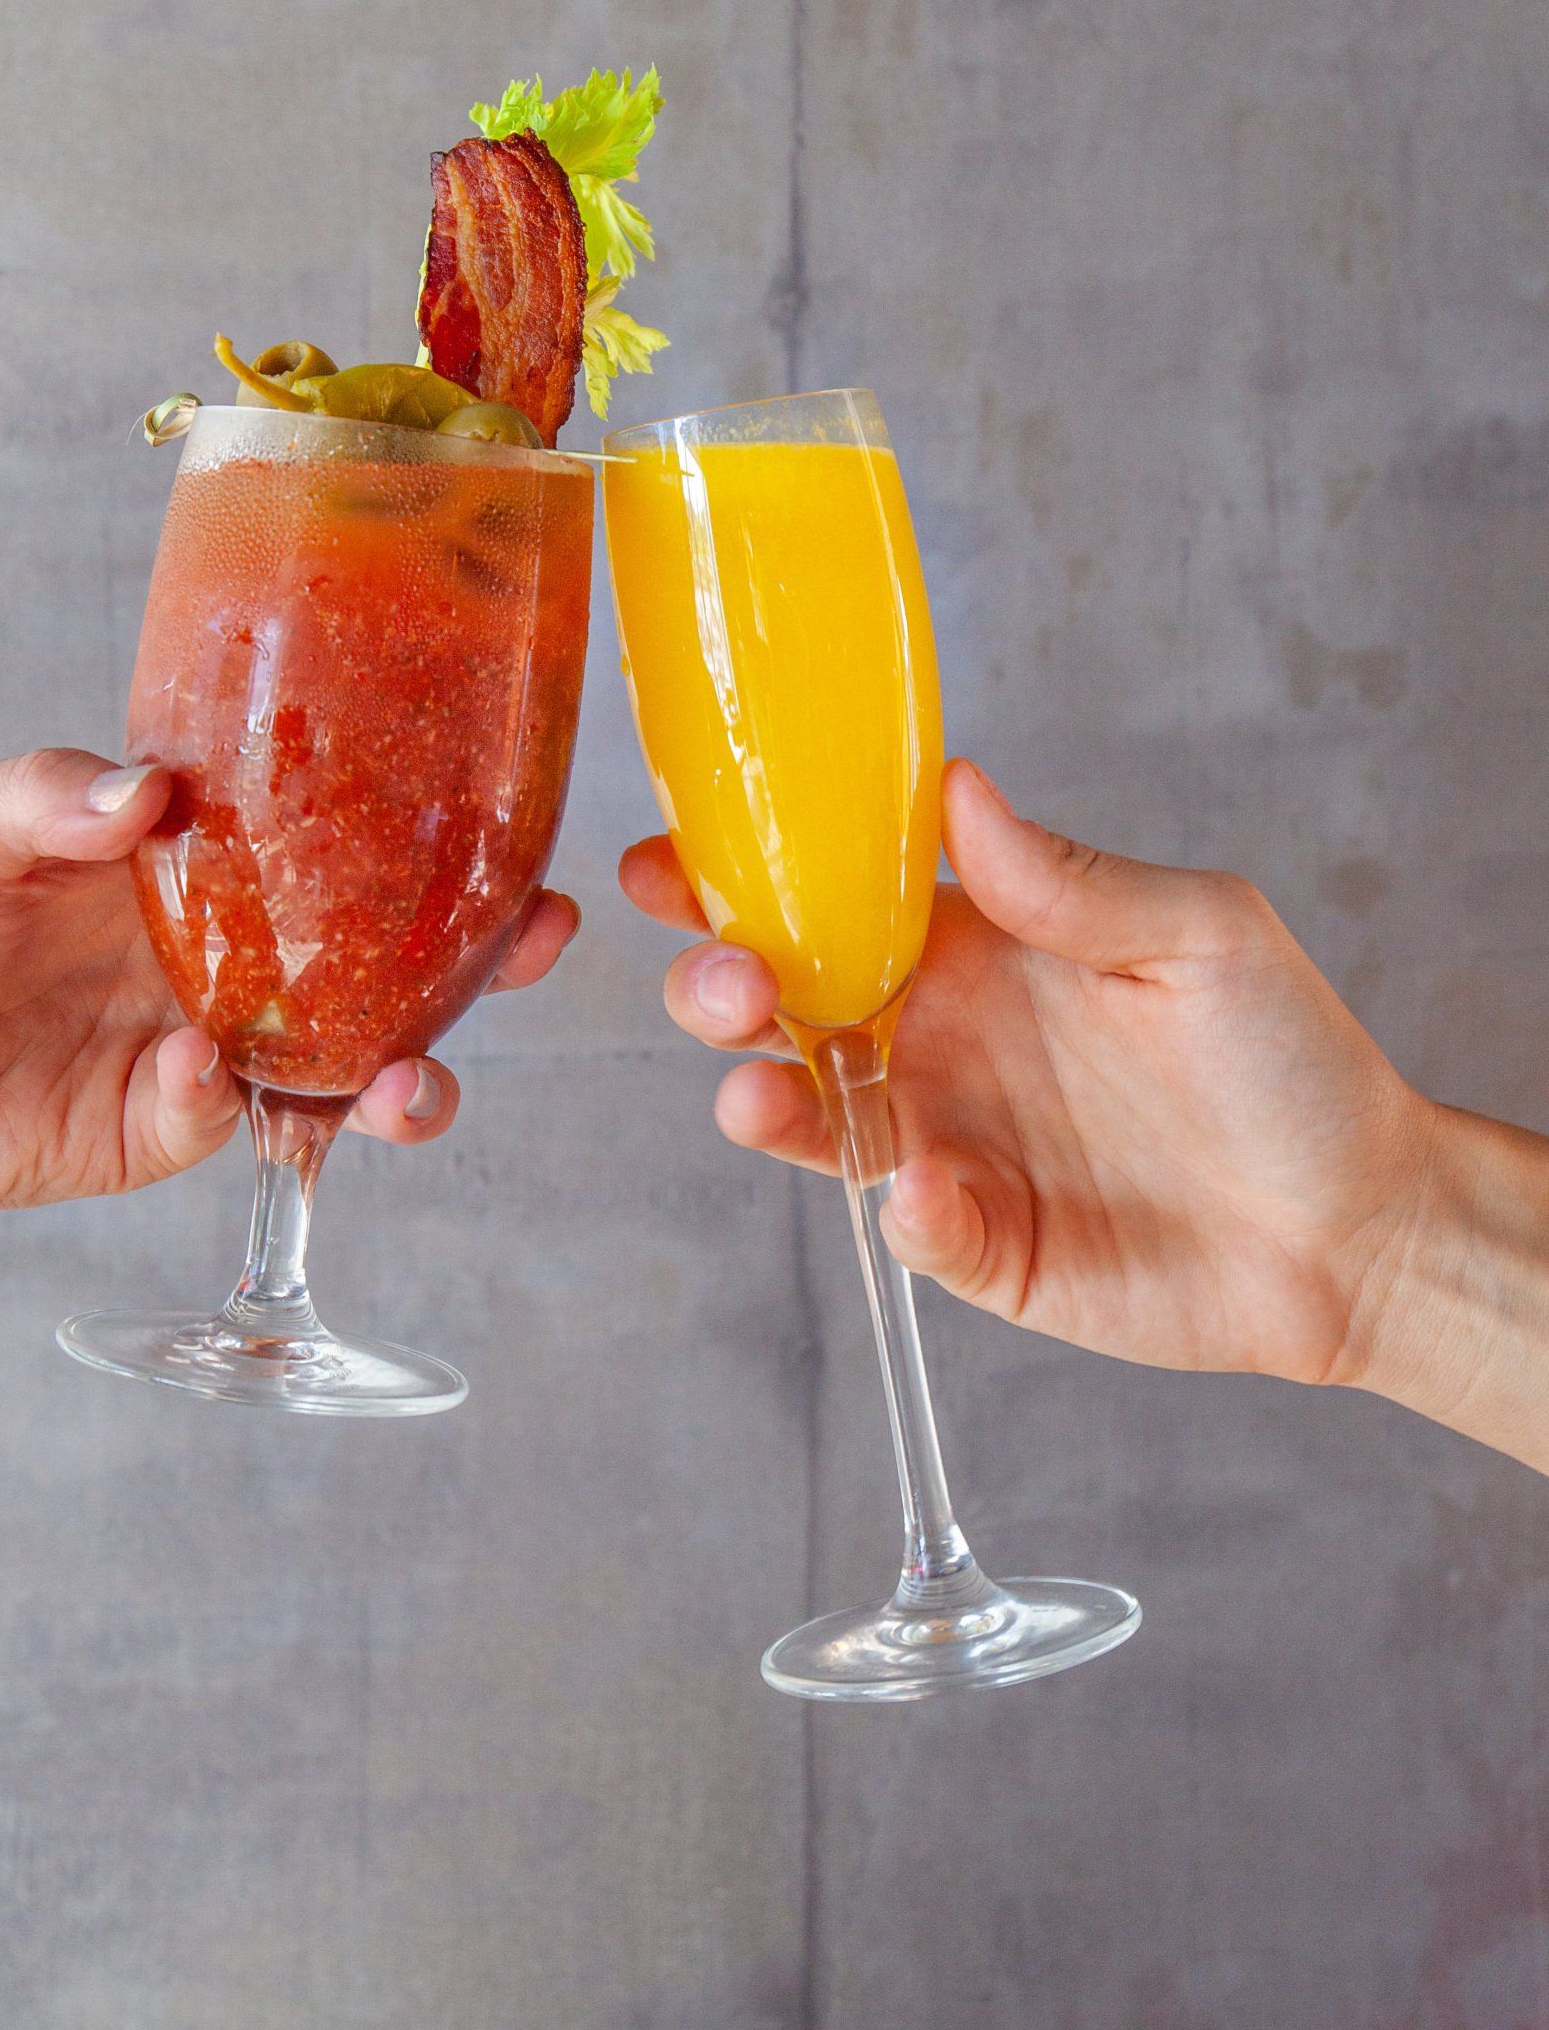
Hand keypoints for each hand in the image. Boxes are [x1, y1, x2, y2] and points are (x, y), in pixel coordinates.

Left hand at [0, 748, 577, 1233]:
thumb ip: (45, 796)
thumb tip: (149, 793)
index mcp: (204, 862)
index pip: (343, 838)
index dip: (430, 830)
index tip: (509, 817)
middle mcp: (232, 952)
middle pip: (388, 956)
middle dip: (480, 957)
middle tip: (541, 936)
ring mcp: (211, 1047)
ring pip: (345, 1061)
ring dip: (403, 1073)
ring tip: (414, 1086)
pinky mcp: (165, 1131)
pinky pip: (229, 1120)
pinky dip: (223, 1101)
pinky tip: (189, 1074)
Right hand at [621, 758, 1447, 1395]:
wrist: (1359, 1223)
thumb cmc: (1290, 1056)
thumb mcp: (1199, 933)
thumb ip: (1072, 879)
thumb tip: (959, 786)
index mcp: (973, 942)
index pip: (830, 894)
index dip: (741, 872)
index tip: (671, 856)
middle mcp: (938, 1036)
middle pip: (784, 1003)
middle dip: (719, 985)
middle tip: (724, 979)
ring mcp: (946, 1140)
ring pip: (810, 1114)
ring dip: (763, 1099)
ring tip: (758, 1092)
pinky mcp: (978, 1243)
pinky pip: (909, 1223)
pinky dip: (902, 1209)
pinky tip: (926, 1192)